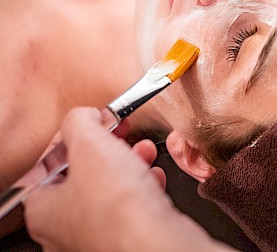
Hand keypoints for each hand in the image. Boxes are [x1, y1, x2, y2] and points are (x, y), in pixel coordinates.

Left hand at [24, 107, 229, 251]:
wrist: (154, 243)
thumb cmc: (116, 205)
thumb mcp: (90, 144)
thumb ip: (80, 122)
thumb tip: (82, 116)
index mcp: (43, 207)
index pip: (51, 160)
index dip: (75, 134)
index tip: (93, 120)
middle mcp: (65, 227)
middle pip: (84, 171)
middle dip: (109, 145)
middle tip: (122, 130)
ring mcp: (97, 234)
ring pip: (111, 186)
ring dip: (131, 161)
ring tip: (145, 150)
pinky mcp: (125, 236)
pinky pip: (131, 204)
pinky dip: (143, 185)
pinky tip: (153, 177)